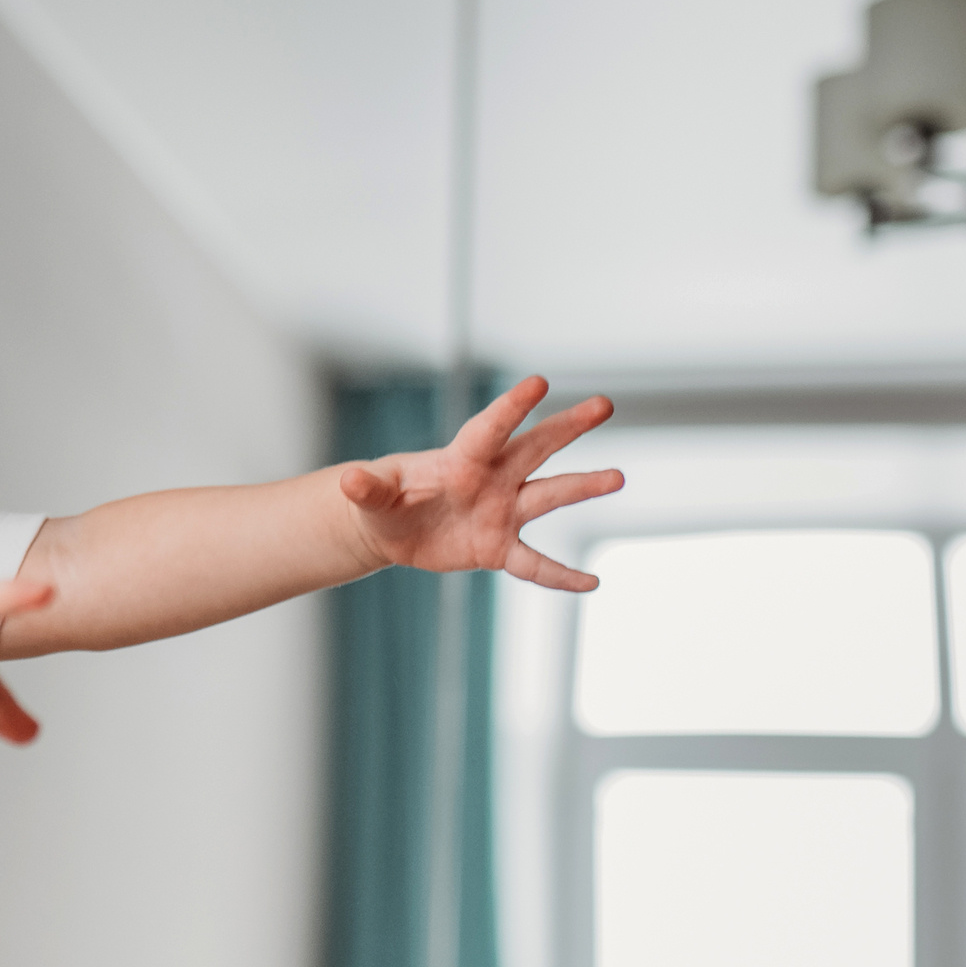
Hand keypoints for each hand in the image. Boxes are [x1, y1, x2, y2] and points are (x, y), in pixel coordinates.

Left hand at [338, 376, 623, 590]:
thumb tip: (347, 481)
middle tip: (604, 404)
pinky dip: (561, 576)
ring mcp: (502, 512)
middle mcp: (491, 480)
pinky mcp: (500, 547)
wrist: (392, 530)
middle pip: (535, 448)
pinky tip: (592, 584)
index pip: (488, 430)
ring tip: (618, 476)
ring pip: (548, 496)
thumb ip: (366, 488)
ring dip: (582, 487)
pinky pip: (535, 563)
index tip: (538, 382)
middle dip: (567, 426)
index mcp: (461, 460)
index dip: (511, 408)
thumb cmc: (383, 502)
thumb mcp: (371, 497)